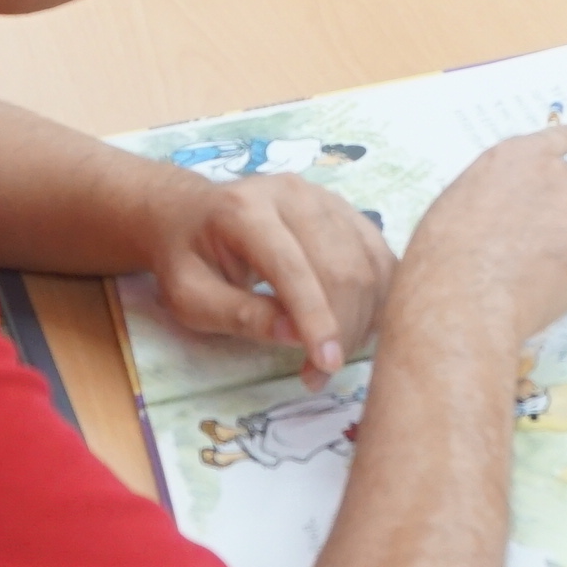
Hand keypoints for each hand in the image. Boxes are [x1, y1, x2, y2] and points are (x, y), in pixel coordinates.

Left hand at [144, 166, 398, 384]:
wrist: (190, 214)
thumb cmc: (186, 260)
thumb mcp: (190, 298)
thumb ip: (239, 316)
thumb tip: (295, 338)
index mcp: (245, 210)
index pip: (293, 268)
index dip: (316, 320)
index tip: (325, 366)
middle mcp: (292, 193)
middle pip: (341, 267)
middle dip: (342, 329)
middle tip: (320, 373)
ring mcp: (325, 198)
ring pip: (367, 265)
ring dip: (362, 320)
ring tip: (332, 354)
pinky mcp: (346, 211)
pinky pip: (380, 259)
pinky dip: (378, 299)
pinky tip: (357, 327)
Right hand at [396, 126, 566, 343]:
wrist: (461, 298)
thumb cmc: (442, 265)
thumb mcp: (456, 209)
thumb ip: (492, 199)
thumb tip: (504, 218)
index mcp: (512, 157)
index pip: (554, 143)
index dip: (562, 158)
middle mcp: (554, 170)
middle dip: (564, 224)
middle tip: (536, 262)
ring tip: (545, 285)